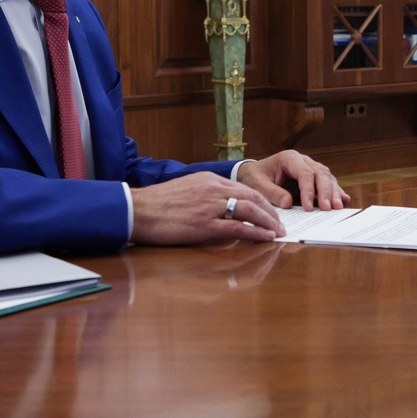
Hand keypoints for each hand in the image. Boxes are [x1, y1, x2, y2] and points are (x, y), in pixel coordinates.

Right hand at [131, 171, 280, 245]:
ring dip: (268, 222)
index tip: (270, 211)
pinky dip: (255, 232)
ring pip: (249, 210)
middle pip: (252, 197)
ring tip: (278, 232)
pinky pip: (237, 227)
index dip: (261, 201)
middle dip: (270, 211)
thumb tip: (222, 209)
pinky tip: (265, 237)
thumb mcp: (186, 190)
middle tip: (281, 224)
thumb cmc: (157, 204)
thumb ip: (206, 195)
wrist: (136, 210)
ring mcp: (209, 207)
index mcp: (209, 180)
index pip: (244, 188)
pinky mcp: (204, 225)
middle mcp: (213, 189)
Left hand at [237, 150, 349, 210]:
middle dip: (326, 191)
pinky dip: (336, 191)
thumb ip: (272, 193)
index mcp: (289, 158)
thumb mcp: (257, 184)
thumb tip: (288, 203)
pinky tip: (344, 199)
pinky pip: (328, 182)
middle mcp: (303, 160)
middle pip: (321, 173)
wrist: (255, 172)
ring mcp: (311, 167)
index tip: (308, 208)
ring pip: (327, 177)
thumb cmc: (255, 177)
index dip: (308, 190)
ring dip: (333, 192)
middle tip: (328, 208)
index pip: (304, 173)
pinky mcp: (314, 177)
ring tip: (337, 207)